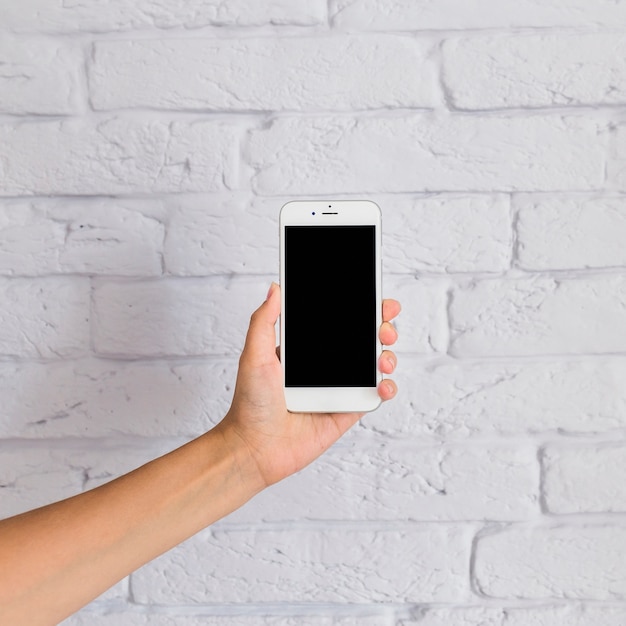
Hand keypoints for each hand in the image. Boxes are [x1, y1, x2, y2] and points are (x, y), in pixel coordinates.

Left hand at [218, 283, 399, 489]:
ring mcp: (338, 388)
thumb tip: (275, 288)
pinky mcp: (347, 410)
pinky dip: (386, 388)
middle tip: (384, 327)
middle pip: (363, 339)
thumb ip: (264, 320)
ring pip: (374, 365)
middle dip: (381, 327)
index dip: (361, 309)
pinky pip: (374, 396)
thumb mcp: (254, 354)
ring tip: (382, 358)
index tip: (375, 299)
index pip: (339, 322)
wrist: (255, 447)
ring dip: (387, 355)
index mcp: (307, 349)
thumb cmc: (250, 403)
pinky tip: (382, 383)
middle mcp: (326, 366)